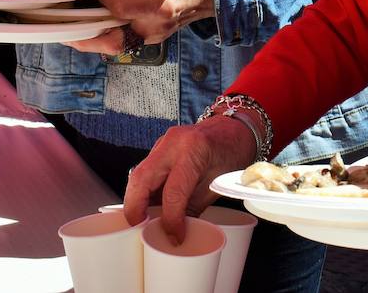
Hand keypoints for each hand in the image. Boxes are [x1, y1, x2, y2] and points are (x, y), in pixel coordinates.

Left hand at [65, 0, 213, 54]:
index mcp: (162, 7)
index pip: (123, 8)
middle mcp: (155, 27)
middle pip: (114, 41)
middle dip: (87, 40)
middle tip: (64, 33)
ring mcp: (153, 35)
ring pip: (116, 46)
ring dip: (92, 42)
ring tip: (69, 34)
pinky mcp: (151, 37)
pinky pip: (122, 42)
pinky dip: (103, 38)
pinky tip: (88, 29)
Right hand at [124, 115, 257, 243]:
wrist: (233, 128)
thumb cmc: (231, 153)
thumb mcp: (217, 184)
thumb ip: (193, 207)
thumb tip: (175, 232)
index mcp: (193, 150)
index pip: (173, 192)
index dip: (170, 220)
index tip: (174, 238)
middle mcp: (172, 143)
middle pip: (141, 179)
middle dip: (134, 207)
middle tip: (137, 229)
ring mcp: (163, 142)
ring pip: (138, 175)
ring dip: (135, 200)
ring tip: (142, 222)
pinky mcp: (160, 147)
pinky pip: (145, 171)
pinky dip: (143, 191)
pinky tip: (148, 206)